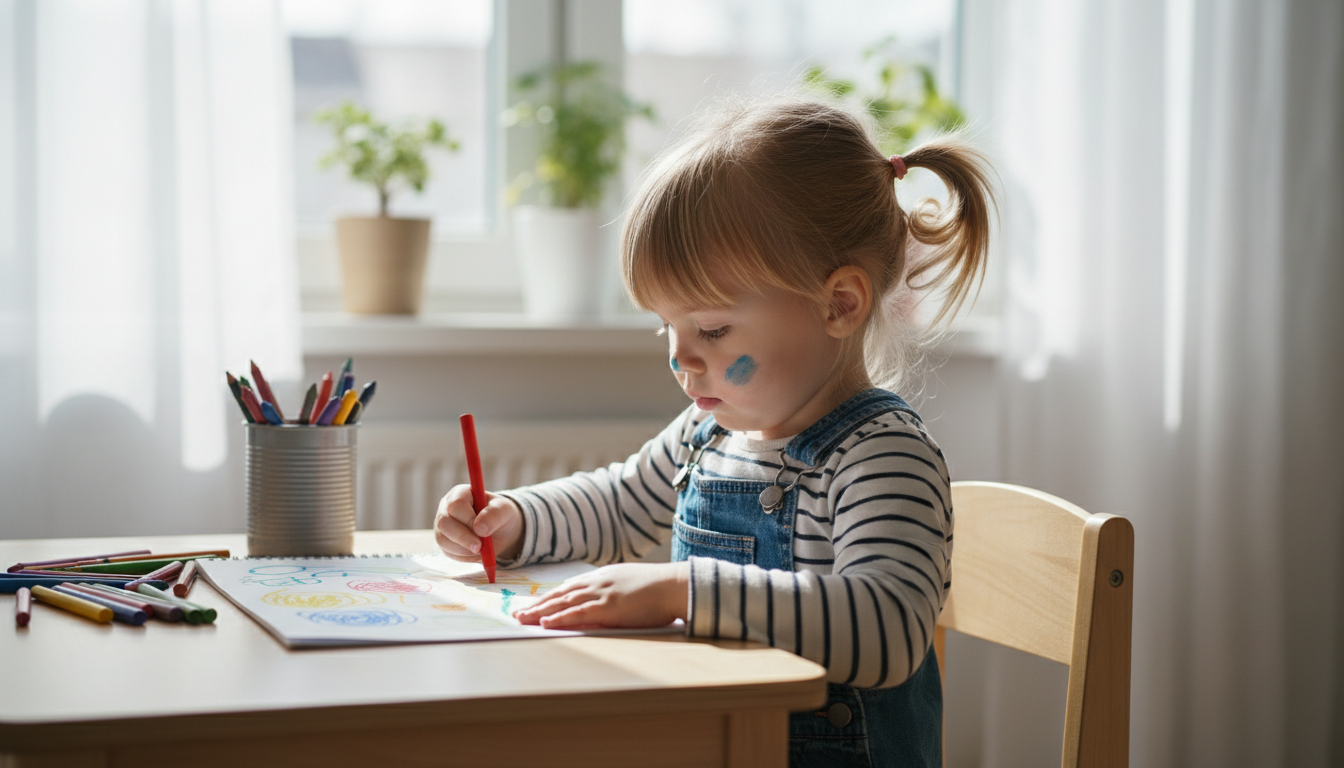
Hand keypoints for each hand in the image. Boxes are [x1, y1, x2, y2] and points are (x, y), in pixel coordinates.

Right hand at [434, 484, 524, 562]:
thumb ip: (494, 515)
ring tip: (482, 549)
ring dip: (464, 549)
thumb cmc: (501, 516)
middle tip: (479, 548)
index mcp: (460, 493)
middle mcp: (446, 508)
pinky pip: (447, 551)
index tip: (482, 532)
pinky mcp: (444, 541)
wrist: (501, 531)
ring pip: (443, 539)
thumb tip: (479, 528)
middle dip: (462, 538)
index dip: (468, 519)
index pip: (456, 504)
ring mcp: (443, 525)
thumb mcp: (504, 511)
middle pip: (444, 523)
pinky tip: (476, 552)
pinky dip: (463, 556)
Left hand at [512, 562, 689, 629]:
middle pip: (559, 594)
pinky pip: (578, 613)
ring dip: (540, 612)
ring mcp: (601, 594)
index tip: (533, 604)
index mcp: (602, 577)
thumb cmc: (658, 588)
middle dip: (536, 605)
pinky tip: (545, 622)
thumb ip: (613, 591)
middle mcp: (597, 582)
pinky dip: (560, 618)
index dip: (548, 596)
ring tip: (522, 619)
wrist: (675, 585)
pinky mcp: (608, 607)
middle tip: (517, 614)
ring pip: (563, 603)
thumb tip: (603, 603)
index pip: (568, 587)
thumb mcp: (630, 584)